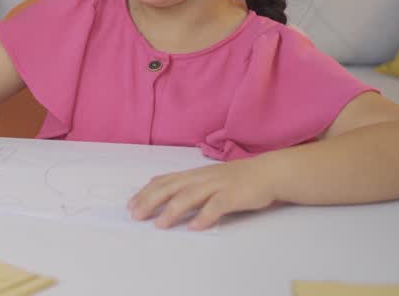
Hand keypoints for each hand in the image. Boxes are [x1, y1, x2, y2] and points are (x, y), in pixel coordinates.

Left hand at [127, 159, 276, 229]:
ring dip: (173, 211)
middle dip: (150, 201)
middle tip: (135, 215)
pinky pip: (217, 206)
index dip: (146, 192)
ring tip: (160, 224)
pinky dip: (204, 216)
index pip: (164, 182)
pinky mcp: (233, 195)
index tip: (130, 205)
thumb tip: (160, 186)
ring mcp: (217, 185)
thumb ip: (186, 183)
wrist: (267, 173)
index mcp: (193, 174)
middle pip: (171, 188)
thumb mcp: (206, 177)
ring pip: (190, 196)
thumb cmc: (235, 178)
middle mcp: (201, 177)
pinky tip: (194, 226)